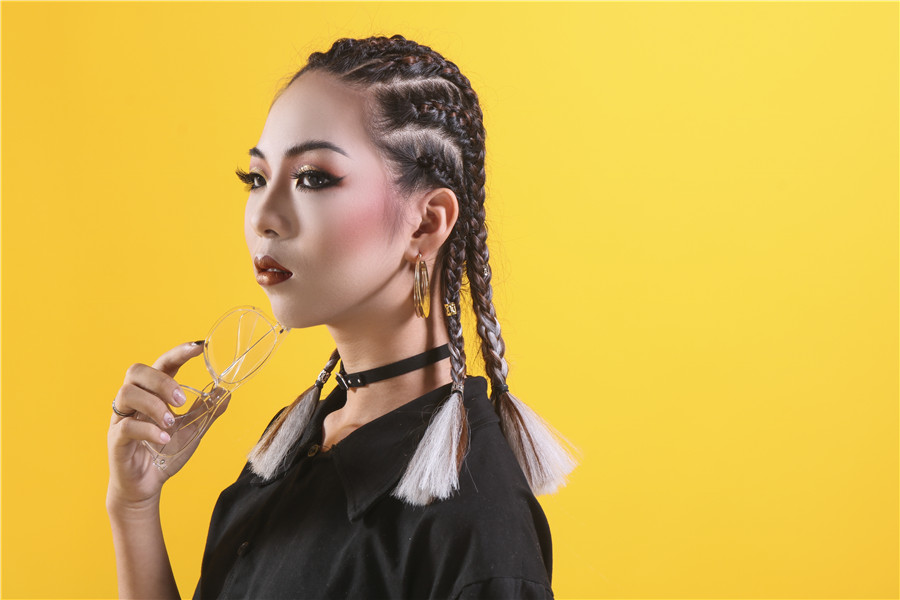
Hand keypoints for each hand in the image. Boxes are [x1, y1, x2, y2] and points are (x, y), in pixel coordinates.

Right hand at [107, 341, 227, 513]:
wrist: (146, 486)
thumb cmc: (165, 454)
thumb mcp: (193, 429)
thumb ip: (207, 410)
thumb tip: (227, 391)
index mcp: (153, 393)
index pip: (163, 364)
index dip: (179, 352)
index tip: (199, 347)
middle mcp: (134, 400)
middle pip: (137, 371)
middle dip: (162, 381)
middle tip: (181, 400)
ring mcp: (122, 418)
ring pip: (127, 393)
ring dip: (154, 404)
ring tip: (171, 422)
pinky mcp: (116, 439)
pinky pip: (127, 426)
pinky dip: (149, 430)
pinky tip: (164, 439)